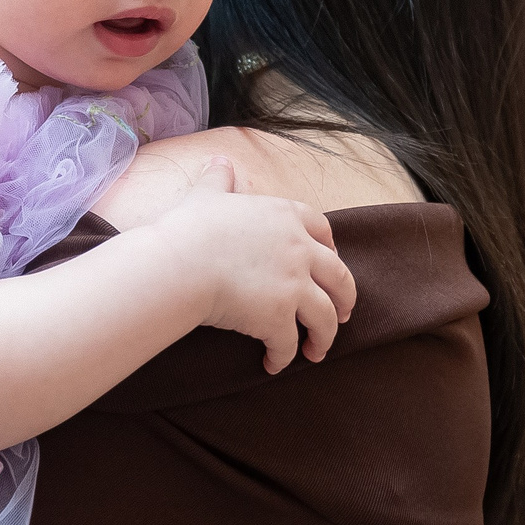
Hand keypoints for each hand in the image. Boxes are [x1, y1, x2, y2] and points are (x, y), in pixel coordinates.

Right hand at [147, 158, 356, 373]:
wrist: (179, 264)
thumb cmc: (189, 228)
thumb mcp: (207, 195)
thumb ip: (219, 179)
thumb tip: (219, 161)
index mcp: (286, 216)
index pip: (323, 231)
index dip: (330, 250)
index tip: (329, 264)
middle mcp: (299, 249)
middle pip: (340, 277)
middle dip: (344, 298)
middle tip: (341, 314)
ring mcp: (293, 285)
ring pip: (325, 316)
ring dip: (324, 336)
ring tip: (315, 350)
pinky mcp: (278, 318)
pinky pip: (290, 343)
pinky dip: (284, 357)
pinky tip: (273, 364)